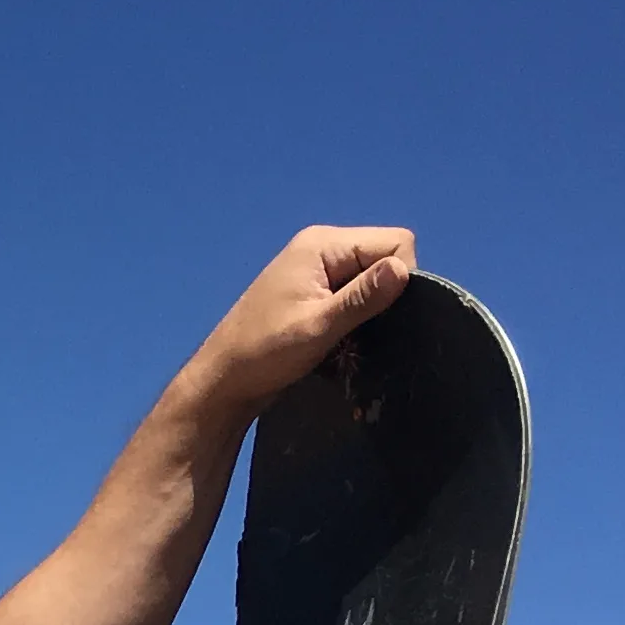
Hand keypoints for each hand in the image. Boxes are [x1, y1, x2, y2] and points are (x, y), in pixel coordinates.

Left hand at [187, 227, 417, 415]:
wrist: (220, 383)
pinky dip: (356, 317)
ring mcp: (316, 271)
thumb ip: (362, 297)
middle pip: (384, 257)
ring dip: (370, 310)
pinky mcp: (314, 294)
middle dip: (386, 294)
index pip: (394, 241)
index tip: (382, 315)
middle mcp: (322, 248)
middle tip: (364, 331)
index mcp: (322, 244)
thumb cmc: (263, 354)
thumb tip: (403, 268)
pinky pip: (354, 295)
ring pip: (371, 280)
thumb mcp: (317, 327)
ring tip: (351, 338)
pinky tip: (344, 340)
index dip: (401, 277)